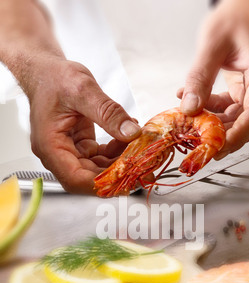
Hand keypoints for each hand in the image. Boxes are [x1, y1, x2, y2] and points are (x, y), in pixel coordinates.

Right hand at [28, 59, 140, 192]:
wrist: (46, 71)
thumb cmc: (53, 78)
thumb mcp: (83, 90)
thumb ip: (108, 113)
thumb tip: (131, 132)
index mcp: (50, 146)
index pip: (75, 178)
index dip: (101, 184)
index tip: (126, 180)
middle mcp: (58, 154)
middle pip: (89, 177)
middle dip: (117, 173)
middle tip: (142, 166)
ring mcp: (70, 151)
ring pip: (98, 168)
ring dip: (120, 161)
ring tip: (139, 148)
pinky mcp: (81, 146)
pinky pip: (101, 156)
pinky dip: (117, 151)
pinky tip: (129, 138)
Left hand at [178, 0, 248, 158]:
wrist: (242, 12)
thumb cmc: (234, 21)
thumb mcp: (211, 44)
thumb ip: (199, 76)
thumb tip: (189, 107)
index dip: (237, 135)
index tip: (217, 147)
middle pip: (245, 124)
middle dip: (221, 137)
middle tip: (197, 145)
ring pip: (234, 122)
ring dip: (211, 126)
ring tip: (189, 124)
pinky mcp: (241, 95)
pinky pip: (226, 113)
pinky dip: (209, 113)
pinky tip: (193, 105)